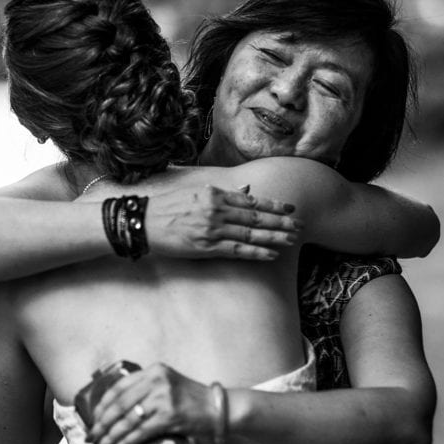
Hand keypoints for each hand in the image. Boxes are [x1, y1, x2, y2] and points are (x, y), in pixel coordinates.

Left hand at [86, 363, 215, 443]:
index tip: (93, 419)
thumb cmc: (190, 400)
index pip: (119, 388)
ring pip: (127, 420)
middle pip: (119, 405)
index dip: (102, 405)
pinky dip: (126, 442)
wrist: (219, 408)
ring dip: (111, 437)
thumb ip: (145, 389)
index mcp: (153, 371)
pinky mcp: (170, 416)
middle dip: (102, 424)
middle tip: (92, 437)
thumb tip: (114, 408)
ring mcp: (163, 398)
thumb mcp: (166, 384)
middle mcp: (156, 381)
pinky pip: (141, 432)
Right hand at [145, 185, 301, 260]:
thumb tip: (247, 190)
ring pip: (251, 233)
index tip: (290, 208)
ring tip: (292, 240)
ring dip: (274, 237)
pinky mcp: (207, 246)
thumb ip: (222, 192)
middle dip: (281, 221)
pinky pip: (238, 249)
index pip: (251, 200)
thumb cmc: (166, 207)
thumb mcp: (195, 193)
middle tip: (300, 225)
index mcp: (214, 195)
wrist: (143, 222)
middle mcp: (216, 210)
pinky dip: (256, 251)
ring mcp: (212, 229)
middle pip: (256, 216)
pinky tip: (271, 254)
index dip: (273, 204)